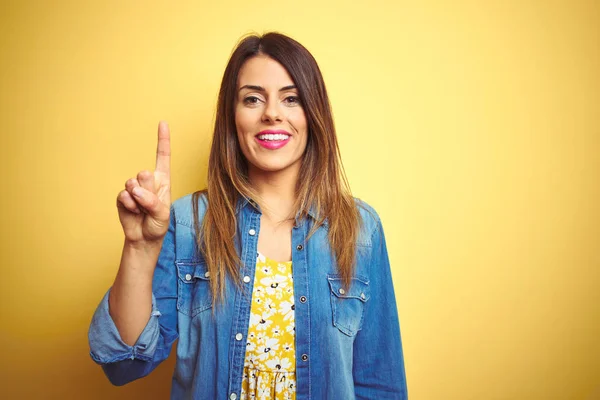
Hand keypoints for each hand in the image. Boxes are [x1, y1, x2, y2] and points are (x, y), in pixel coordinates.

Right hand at [116, 121, 170, 243]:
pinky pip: (123, 196)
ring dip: (138, 201)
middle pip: (144, 174)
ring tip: (142, 211)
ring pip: (132, 185)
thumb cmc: (157, 224)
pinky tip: (134, 212)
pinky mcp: (123, 196)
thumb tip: (135, 188)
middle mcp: (148, 181)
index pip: (163, 157)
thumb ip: (151, 200)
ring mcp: (134, 187)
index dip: (163, 140)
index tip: (163, 123)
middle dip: (147, 192)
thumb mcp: (162, 214)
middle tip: (150, 205)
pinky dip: (129, 206)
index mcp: (163, 180)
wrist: (143, 238)